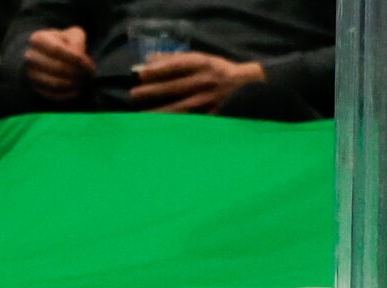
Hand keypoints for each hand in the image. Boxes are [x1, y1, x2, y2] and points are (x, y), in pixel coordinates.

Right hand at [21, 27, 92, 99]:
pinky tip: (77, 90)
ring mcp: (30, 72)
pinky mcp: (34, 87)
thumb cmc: (63, 44)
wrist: (45, 55)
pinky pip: (52, 94)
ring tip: (84, 82)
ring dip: (74, 85)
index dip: (77, 59)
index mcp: (38, 39)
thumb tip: (79, 52)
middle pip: (58, 68)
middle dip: (78, 73)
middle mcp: (30, 56)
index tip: (89, 65)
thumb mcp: (71, 35)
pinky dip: (68, 94)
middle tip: (89, 76)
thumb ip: (77, 38)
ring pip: (55, 83)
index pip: (57, 50)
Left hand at [130, 51, 264, 112]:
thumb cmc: (222, 71)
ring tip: (145, 115)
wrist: (252, 86)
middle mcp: (206, 81)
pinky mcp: (216, 113)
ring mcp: (211, 99)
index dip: (157, 69)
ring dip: (163, 110)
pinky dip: (182, 124)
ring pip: (183, 106)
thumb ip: (175, 58)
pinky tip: (169, 129)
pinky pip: (196, 119)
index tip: (139, 74)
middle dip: (154, 91)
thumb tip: (148, 58)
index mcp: (203, 64)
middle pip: (176, 86)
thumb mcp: (200, 59)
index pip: (176, 66)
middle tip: (134, 94)